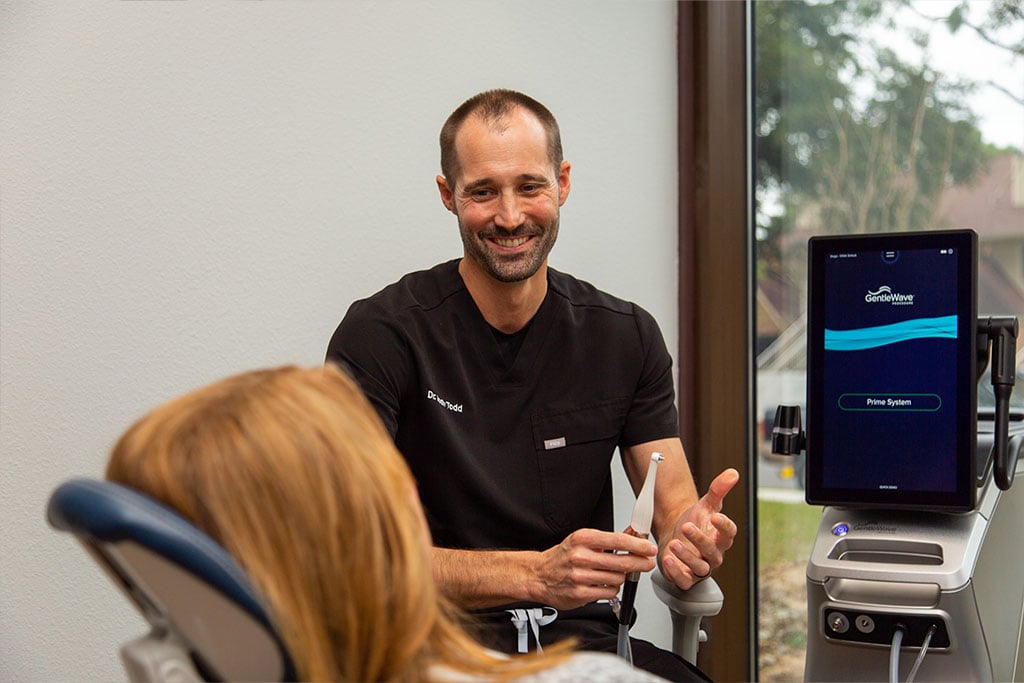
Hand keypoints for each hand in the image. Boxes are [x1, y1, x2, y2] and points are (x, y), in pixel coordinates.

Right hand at [533, 528, 656, 609]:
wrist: (540, 575)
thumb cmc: (563, 556)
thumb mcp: (583, 540)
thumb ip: (609, 539)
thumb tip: (633, 533)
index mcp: (583, 539)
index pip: (618, 541)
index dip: (638, 545)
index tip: (649, 548)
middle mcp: (581, 556)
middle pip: (621, 562)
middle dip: (639, 563)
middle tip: (647, 563)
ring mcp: (580, 576)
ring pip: (617, 579)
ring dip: (621, 577)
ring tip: (612, 573)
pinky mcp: (581, 594)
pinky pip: (609, 592)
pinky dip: (611, 589)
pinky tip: (602, 583)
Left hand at [659, 468, 738, 588]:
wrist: (675, 534)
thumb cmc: (694, 521)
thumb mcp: (705, 504)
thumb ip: (718, 489)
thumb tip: (732, 473)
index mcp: (720, 537)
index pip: (729, 534)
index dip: (724, 525)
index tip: (716, 516)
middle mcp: (713, 554)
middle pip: (713, 551)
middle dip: (700, 540)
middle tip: (686, 527)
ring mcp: (700, 567)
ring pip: (699, 567)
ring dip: (687, 556)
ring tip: (674, 543)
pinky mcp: (686, 577)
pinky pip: (684, 580)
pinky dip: (676, 572)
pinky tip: (668, 559)